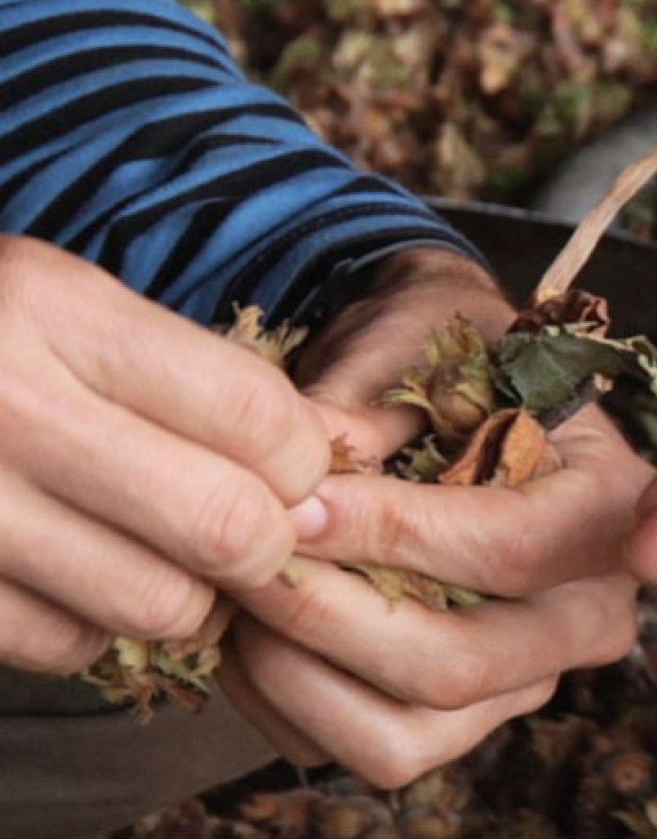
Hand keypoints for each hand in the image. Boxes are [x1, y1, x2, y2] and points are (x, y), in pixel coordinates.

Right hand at [0, 237, 327, 674]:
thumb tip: (332, 457)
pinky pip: (72, 646)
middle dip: (268, 542)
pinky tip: (80, 575)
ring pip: (161, 604)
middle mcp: (2, 408)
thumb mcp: (65, 302)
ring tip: (172, 554)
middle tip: (254, 531)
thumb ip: (195, 373)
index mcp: (51, 310)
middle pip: (228, 525)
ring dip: (193, 594)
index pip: (257, 415)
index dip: (304, 460)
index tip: (294, 469)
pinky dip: (99, 627)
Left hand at [218, 249, 651, 787]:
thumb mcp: (422, 336)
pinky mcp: (463, 721)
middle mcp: (591, 613)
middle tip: (245, 559)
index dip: (392, 534)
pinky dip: (286, 704)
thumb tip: (306, 463)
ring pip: (406, 733)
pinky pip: (363, 750)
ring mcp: (528, 679)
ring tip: (239, 597)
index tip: (295, 505)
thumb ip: (372, 391)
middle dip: (327, 617)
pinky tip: (251, 629)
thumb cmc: (450, 354)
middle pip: (460, 664)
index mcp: (613, 508)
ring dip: (296, 673)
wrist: (460, 394)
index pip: (510, 549)